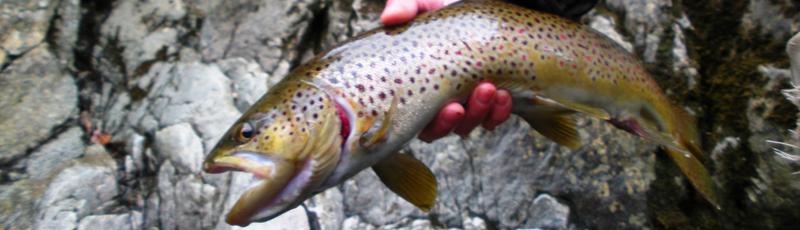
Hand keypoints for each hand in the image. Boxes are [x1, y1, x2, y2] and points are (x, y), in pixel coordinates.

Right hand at [381, 0, 512, 141]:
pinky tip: (504, 95)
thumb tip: (389, 17)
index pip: (421, 123)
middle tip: (479, 93)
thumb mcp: (419, 4)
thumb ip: (404, 8)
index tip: (452, 108)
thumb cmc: (437, 12)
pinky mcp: (487, 101)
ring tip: (492, 89)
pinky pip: (494, 118)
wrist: (467, 7)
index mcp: (415, 90)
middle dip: (464, 118)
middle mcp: (437, 104)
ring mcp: (463, 104)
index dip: (437, 124)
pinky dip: (500, 111)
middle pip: (448, 129)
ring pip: (471, 124)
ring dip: (484, 112)